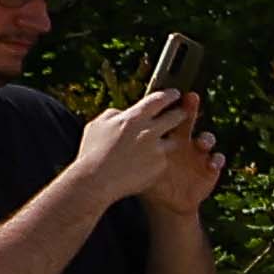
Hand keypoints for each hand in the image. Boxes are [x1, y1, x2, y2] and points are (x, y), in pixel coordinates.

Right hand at [85, 83, 218, 212]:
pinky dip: (159, 159)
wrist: (96, 180)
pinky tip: (149, 163)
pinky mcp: (161, 166)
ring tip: (163, 142)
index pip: (158, 100)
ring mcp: (157, 150)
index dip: (169, 95)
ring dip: (170, 139)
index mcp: (133, 118)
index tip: (175, 93)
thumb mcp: (97, 125)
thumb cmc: (92, 152)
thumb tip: (124, 112)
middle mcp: (149, 131)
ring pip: (175, 140)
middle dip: (181, 113)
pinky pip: (165, 159)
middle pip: (176, 117)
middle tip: (182, 112)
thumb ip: (114, 115)